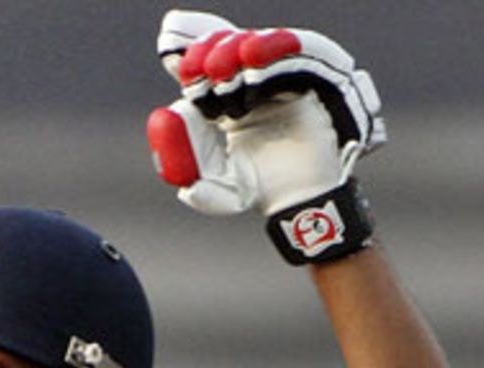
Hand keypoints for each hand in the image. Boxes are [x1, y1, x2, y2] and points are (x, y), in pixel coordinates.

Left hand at [148, 17, 383, 257]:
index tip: (168, 46)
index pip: (205, 61)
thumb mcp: (214, 186)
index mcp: (228, 95)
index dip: (187, 49)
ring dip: (234, 51)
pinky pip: (300, 50)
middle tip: (192, 72)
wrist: (302, 207)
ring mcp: (287, 74)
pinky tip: (251, 56)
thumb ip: (184, 162)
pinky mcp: (321, 75)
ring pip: (259, 45)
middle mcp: (256, 78)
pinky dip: (274, 49)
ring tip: (216, 70)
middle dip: (206, 51)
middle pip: (228, 44)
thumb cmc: (261, 192)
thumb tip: (162, 118)